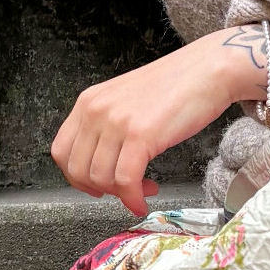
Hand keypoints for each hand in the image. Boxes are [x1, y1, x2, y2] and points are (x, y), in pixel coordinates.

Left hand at [53, 25, 269, 214]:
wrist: (208, 70)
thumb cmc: (176, 85)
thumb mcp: (126, 101)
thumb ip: (108, 126)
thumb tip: (102, 163)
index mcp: (89, 101)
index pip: (61, 151)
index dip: (76, 177)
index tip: (95, 186)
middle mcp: (96, 110)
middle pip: (77, 170)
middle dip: (100, 190)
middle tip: (123, 191)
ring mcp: (116, 121)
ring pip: (100, 179)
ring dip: (122, 195)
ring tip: (144, 189)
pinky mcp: (140, 134)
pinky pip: (126, 180)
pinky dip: (133, 199)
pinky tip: (144, 200)